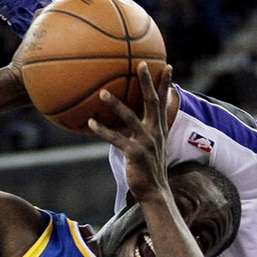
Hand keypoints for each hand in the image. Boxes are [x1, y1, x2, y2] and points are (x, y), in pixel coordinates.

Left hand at [86, 62, 172, 201]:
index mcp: (160, 129)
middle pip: (152, 102)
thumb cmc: (149, 169)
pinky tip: (90, 122)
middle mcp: (156, 132)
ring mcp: (146, 142)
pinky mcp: (135, 153)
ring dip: (116, 104)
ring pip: (130, 118)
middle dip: (147, 82)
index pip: (164, 102)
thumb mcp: (153, 147)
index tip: (166, 66)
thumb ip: (147, 132)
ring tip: (102, 93)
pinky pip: (116, 138)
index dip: (165, 84)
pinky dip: (103, 130)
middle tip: (142, 63)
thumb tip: (133, 121)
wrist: (155, 192)